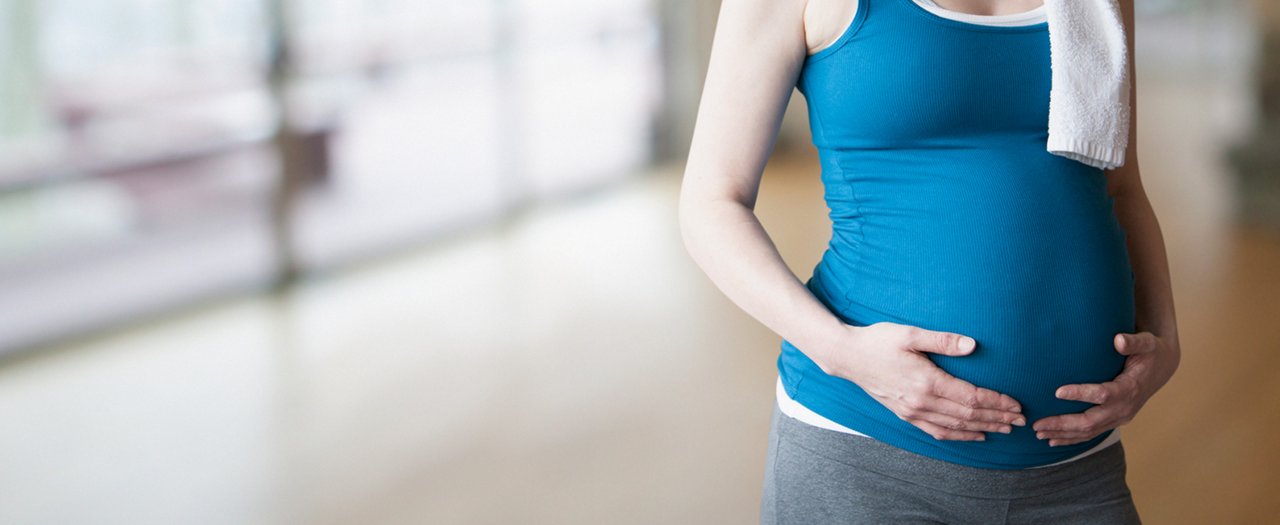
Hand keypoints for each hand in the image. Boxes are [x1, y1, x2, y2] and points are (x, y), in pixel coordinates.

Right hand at [816, 321, 1026, 441]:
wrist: (847, 357)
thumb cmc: (878, 340)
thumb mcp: (910, 333)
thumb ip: (943, 340)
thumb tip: (973, 345)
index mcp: (927, 381)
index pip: (970, 397)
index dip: (996, 402)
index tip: (1016, 405)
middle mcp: (921, 401)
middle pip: (967, 415)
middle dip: (997, 418)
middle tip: (1021, 421)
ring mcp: (912, 411)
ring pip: (955, 427)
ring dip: (982, 429)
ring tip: (1005, 429)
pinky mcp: (905, 414)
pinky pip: (936, 431)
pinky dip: (959, 436)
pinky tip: (974, 436)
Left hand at [1032, 331, 1180, 445]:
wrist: (1162, 368)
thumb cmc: (1151, 352)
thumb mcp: (1147, 343)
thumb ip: (1134, 342)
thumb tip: (1118, 340)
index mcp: (1130, 388)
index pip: (1102, 394)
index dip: (1080, 394)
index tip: (1057, 392)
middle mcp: (1124, 408)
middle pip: (1090, 422)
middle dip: (1062, 424)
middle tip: (1037, 424)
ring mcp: (1120, 417)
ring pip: (1089, 432)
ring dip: (1063, 434)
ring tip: (1038, 433)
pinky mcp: (1115, 420)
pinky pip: (1092, 433)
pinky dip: (1072, 439)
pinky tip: (1053, 440)